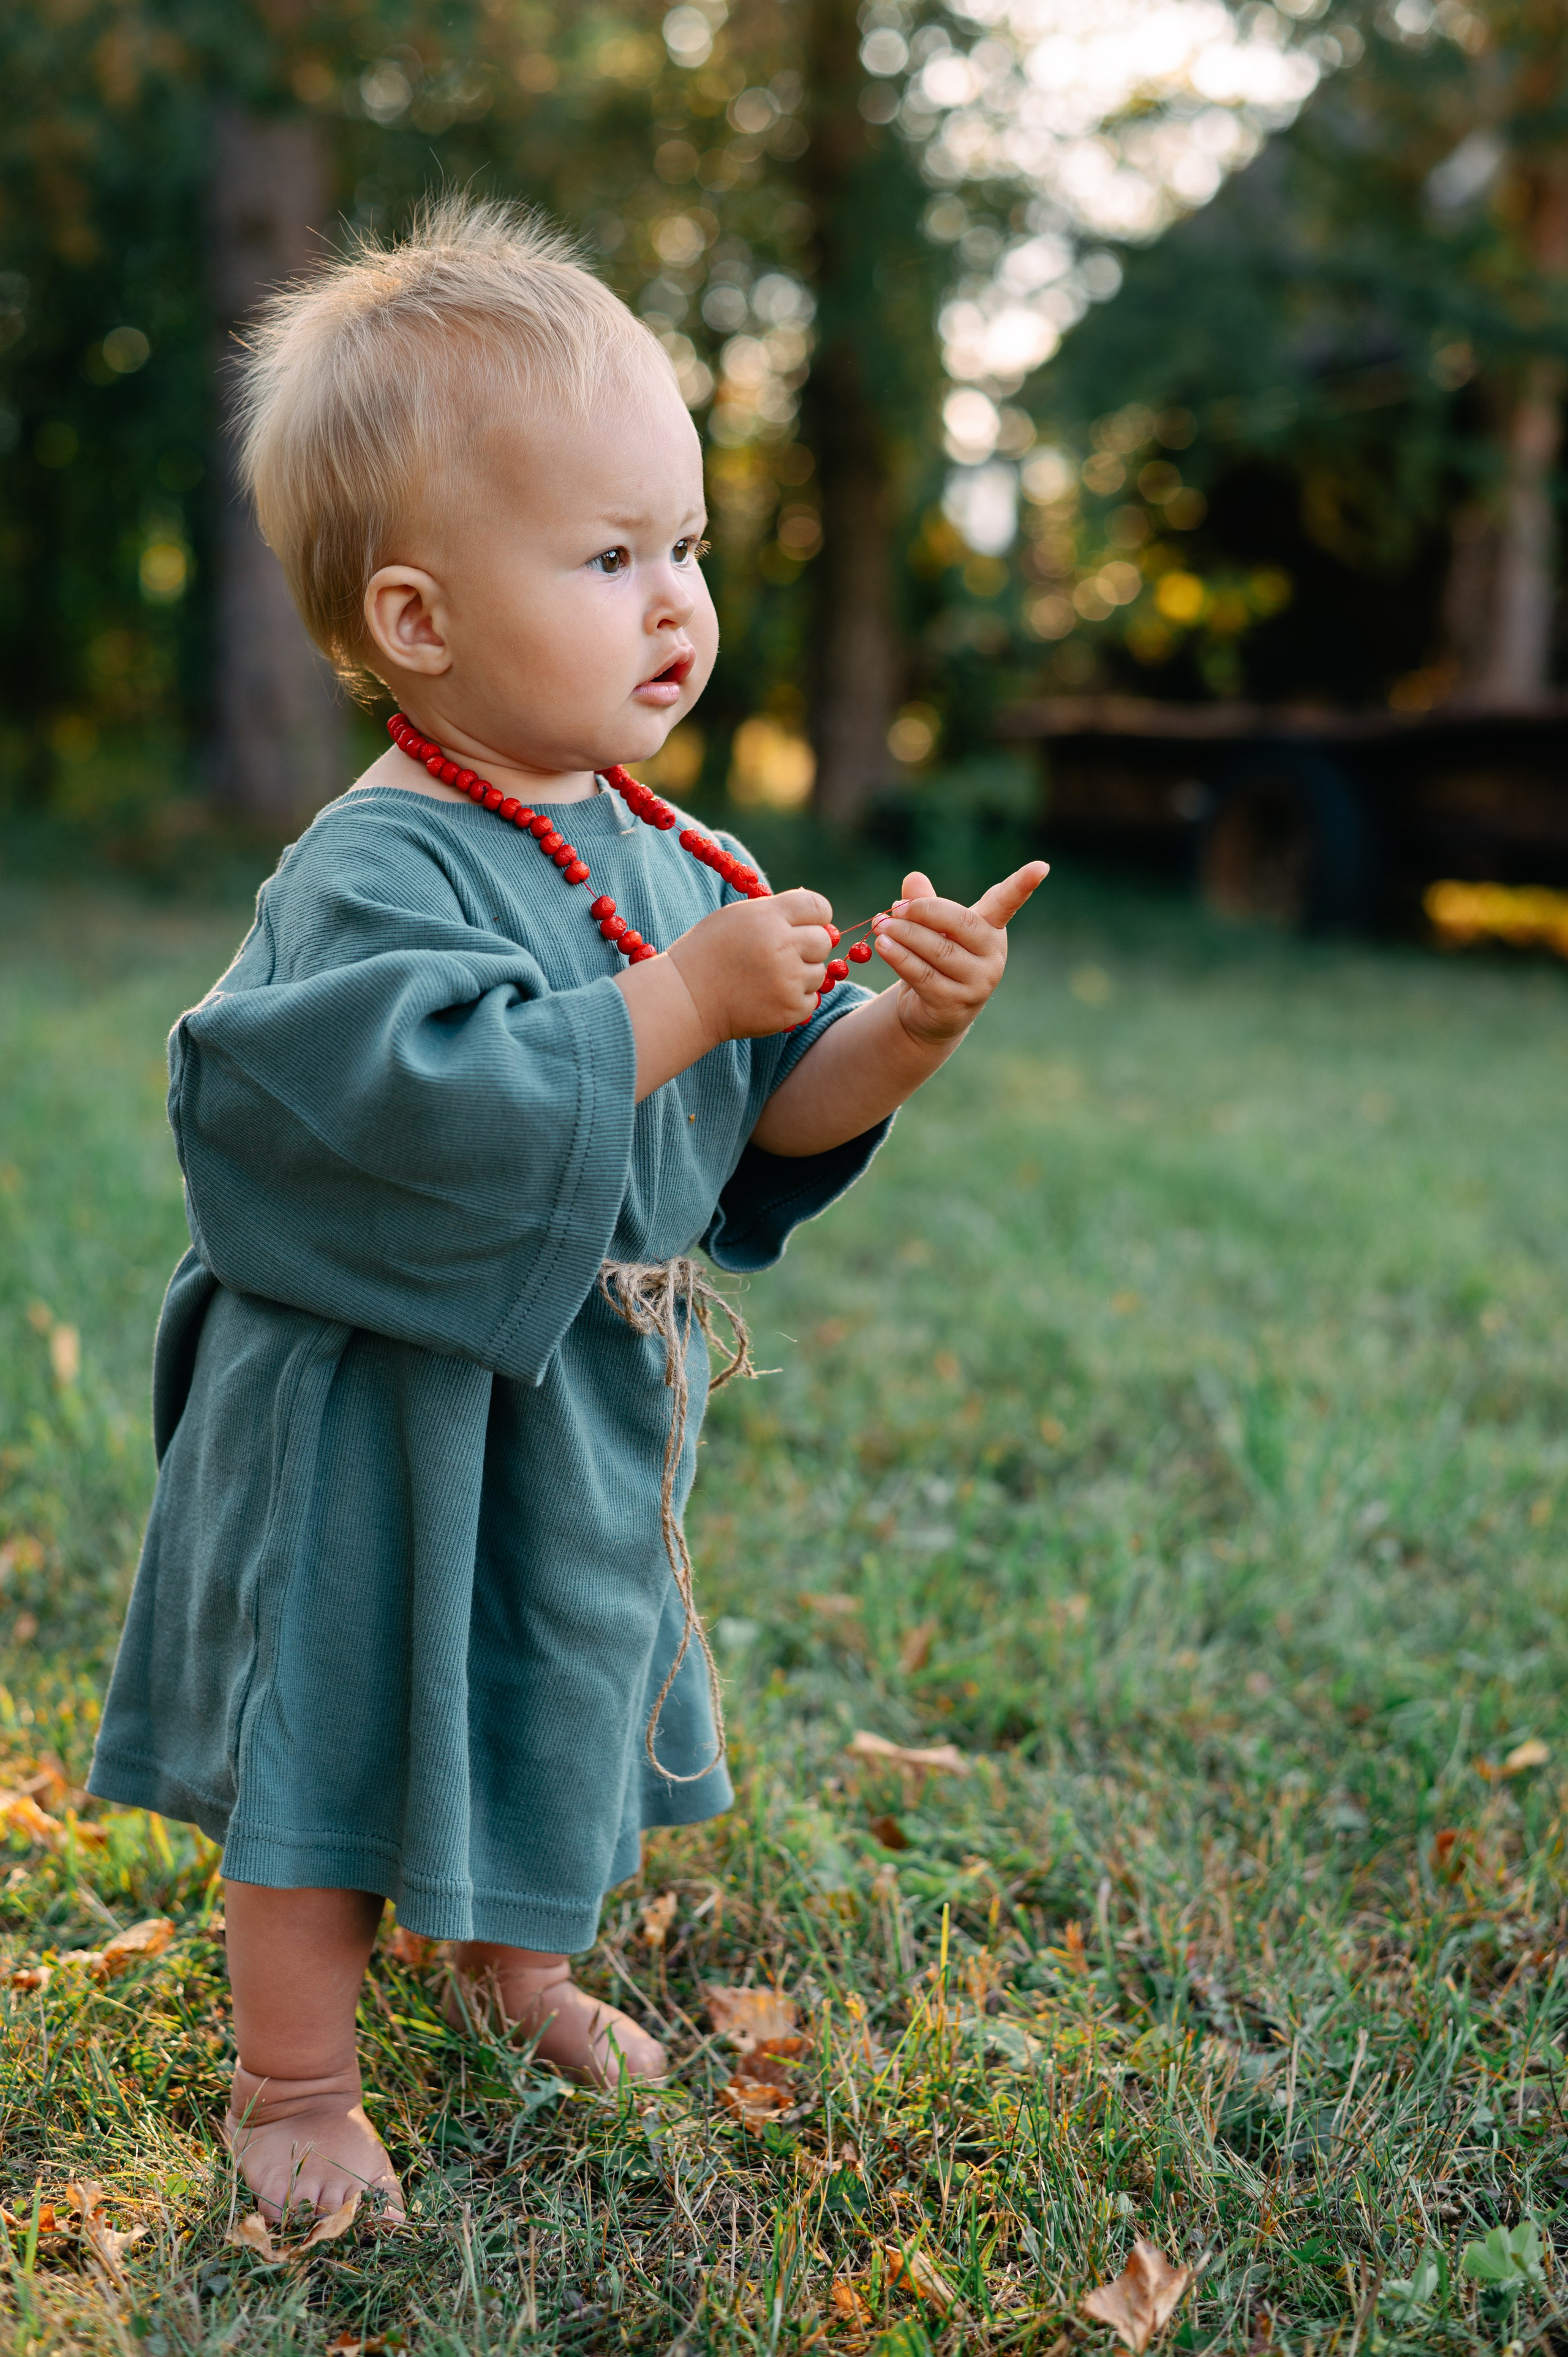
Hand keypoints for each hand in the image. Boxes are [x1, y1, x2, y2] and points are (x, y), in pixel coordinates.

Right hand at [666, 887, 834, 1042]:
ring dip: (801, 975)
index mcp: (768, 917)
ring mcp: (788, 980)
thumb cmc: (709, 953)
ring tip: (768, 978)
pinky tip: (768, 996)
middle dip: (809, 946)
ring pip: (818, 972)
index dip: (816, 916)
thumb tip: (817, 914)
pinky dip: (795, 1000)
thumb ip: (776, 912)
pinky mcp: (790, 1009)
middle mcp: (782, 946)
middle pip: (823, 941)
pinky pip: (811, 1000)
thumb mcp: (736, 917)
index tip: (806, 925)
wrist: (686, 999)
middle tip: (784, 955)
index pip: (818, 907)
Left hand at [872, 862, 1048, 1046]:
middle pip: (961, 923)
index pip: (1007, 904)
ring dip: (905, 935)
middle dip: (925, 911)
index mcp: (991, 929)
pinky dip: (900, 958)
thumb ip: (925, 904)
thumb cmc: (936, 961)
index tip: (1041, 867)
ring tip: (881, 925)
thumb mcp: (932, 930)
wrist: (931, 1013)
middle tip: (896, 908)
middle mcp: (991, 955)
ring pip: (938, 950)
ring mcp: (977, 983)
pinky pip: (923, 975)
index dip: (1023, 885)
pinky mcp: (954, 1003)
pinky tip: (883, 946)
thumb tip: (914, 879)